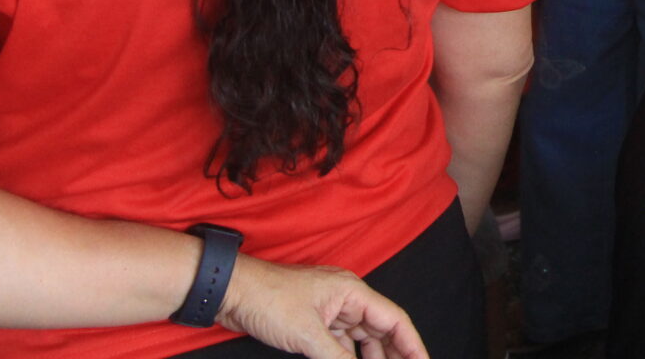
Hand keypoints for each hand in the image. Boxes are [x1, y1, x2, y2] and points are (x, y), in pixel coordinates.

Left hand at [216, 255, 426, 358]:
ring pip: (362, 340)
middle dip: (394, 355)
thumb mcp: (306, 334)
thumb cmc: (268, 300)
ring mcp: (330, 311)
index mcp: (353, 292)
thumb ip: (337, 358)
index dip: (413, 345)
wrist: (231, 291)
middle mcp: (347, 300)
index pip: (395, 320)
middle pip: (382, 331)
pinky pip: (341, 344)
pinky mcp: (314, 323)